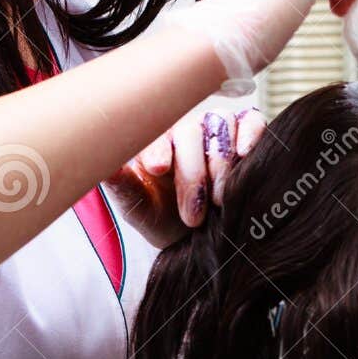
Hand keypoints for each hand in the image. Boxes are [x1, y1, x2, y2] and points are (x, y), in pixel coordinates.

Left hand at [104, 105, 266, 246]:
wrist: (199, 237)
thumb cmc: (163, 219)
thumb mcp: (139, 209)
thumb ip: (123, 187)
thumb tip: (106, 168)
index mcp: (156, 142)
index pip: (157, 133)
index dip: (159, 149)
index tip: (158, 170)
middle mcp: (188, 130)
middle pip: (191, 131)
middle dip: (193, 174)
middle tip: (192, 216)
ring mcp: (218, 129)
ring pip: (221, 124)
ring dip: (221, 162)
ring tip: (219, 200)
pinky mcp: (248, 133)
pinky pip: (252, 121)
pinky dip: (250, 133)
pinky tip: (245, 154)